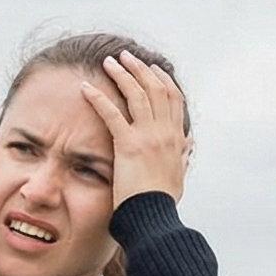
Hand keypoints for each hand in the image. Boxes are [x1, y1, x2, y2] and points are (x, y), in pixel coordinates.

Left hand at [78, 51, 189, 204]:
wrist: (154, 219)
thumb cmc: (162, 204)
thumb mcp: (178, 176)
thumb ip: (183, 156)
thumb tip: (189, 143)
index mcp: (176, 139)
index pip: (174, 99)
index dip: (163, 80)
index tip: (153, 68)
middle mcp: (165, 132)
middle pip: (156, 88)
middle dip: (140, 69)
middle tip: (126, 56)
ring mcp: (148, 137)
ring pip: (137, 94)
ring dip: (122, 74)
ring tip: (109, 62)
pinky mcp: (128, 146)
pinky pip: (112, 114)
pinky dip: (98, 98)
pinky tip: (85, 87)